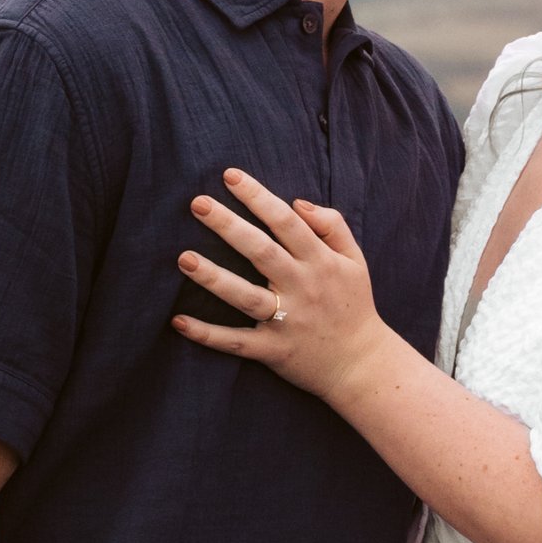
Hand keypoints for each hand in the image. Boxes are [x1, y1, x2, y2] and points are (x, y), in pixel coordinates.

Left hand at [174, 169, 393, 403]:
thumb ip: (332, 225)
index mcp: (320, 262)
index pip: (286, 222)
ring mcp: (286, 321)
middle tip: (198, 203)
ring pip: (244, 297)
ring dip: (213, 277)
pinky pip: (236, 342)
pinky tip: (179, 321)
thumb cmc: (353, 305)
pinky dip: (207, 335)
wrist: (362, 365)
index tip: (230, 176)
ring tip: (184, 258)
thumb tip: (297, 202)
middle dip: (229, 226)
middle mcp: (302, 288)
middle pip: (261, 252)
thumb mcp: (355, 260)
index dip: (258, 197)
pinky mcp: (273, 351)